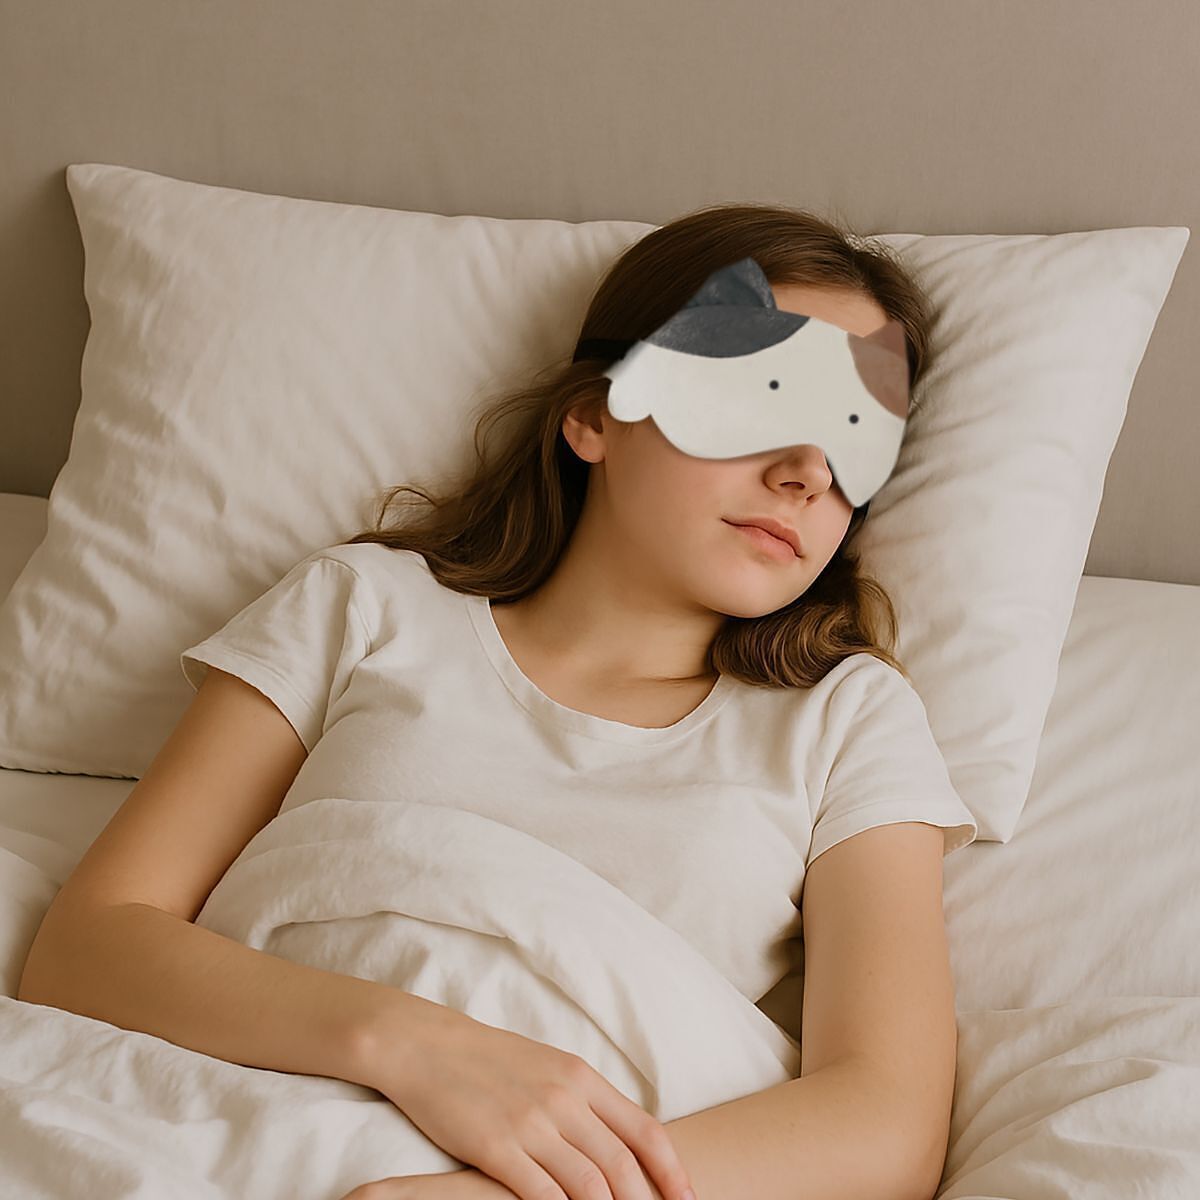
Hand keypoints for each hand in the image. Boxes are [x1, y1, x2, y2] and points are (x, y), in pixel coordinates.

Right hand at [360, 1002, 691, 1199]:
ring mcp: (530, 1124)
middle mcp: (564, 1099)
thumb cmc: (488, 1059)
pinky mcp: (495, 1148)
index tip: (687, 1199)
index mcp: (580, 1077)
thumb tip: (620, 1137)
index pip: (644, 1129)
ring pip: (589, 1186)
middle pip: (622, 1166)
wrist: (427, 1046)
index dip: (671, 1170)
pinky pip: (541, 1196)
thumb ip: (584, 1100)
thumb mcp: (547, 1066)